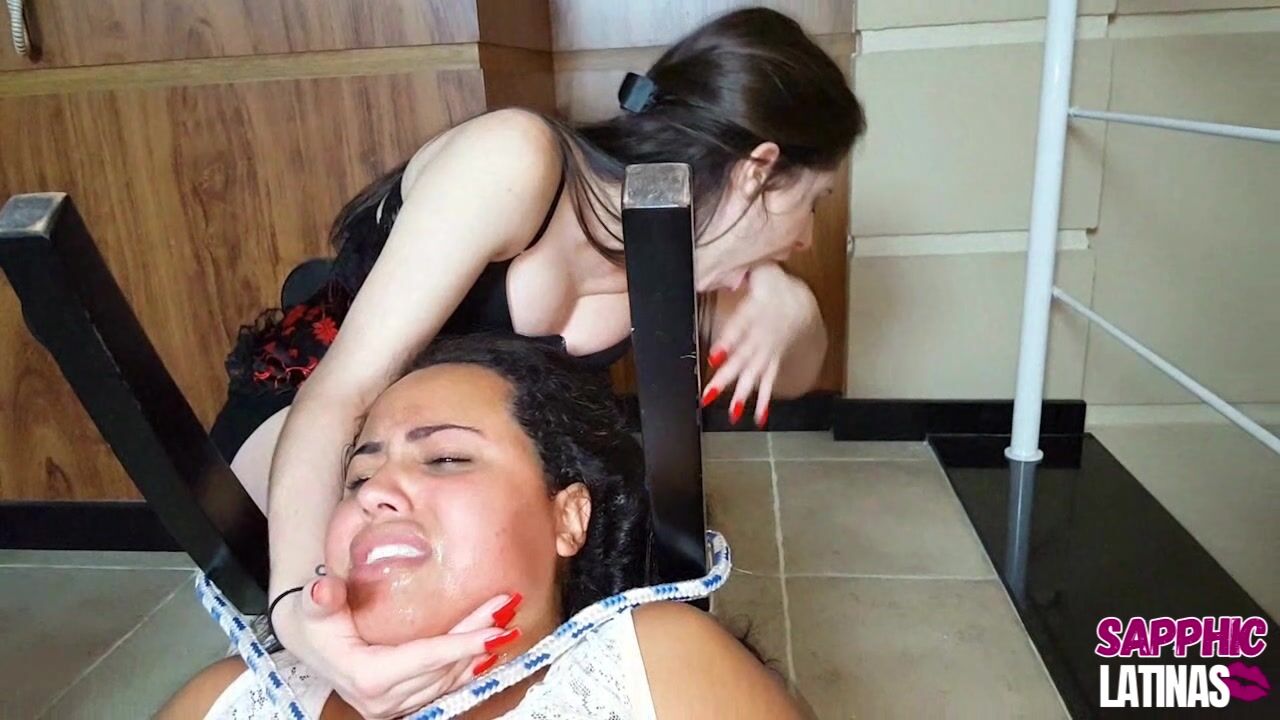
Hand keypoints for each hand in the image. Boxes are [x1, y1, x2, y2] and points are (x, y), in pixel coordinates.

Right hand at [271, 576, 522, 718]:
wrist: (308, 642)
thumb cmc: (315, 622)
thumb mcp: (313, 607)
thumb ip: (321, 599)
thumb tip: (324, 589)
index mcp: (368, 677)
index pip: (426, 658)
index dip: (463, 644)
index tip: (496, 629)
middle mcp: (383, 700)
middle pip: (444, 666)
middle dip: (480, 637)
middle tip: (509, 607)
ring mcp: (394, 706)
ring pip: (449, 678)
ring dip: (478, 650)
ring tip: (505, 620)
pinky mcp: (402, 703)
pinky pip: (443, 687)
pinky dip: (467, 668)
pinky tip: (488, 651)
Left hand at [701, 263, 819, 426]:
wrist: (803, 304)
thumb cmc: (775, 289)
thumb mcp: (763, 273)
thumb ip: (743, 271)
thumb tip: (724, 267)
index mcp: (755, 314)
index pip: (740, 329)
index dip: (728, 342)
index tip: (714, 356)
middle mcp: (761, 337)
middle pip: (742, 359)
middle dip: (727, 378)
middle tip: (709, 394)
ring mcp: (767, 353)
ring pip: (754, 375)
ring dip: (743, 395)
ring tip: (733, 413)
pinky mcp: (773, 362)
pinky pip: (769, 383)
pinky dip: (763, 401)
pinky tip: (757, 418)